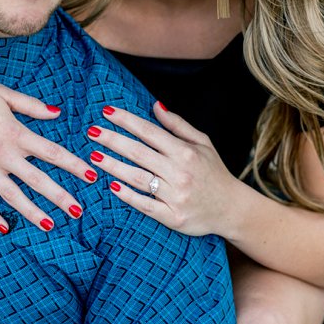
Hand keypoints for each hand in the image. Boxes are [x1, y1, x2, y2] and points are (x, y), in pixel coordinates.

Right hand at [0, 75, 98, 232]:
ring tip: (50, 226)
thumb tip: (58, 113)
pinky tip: (5, 228)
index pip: (51, 153)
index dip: (73, 165)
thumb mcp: (3, 94)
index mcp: (15, 133)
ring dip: (32, 212)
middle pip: (37, 180)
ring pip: (12, 196)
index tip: (90, 176)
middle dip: (60, 197)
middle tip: (78, 211)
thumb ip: (32, 106)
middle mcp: (1, 154)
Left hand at [88, 102, 242, 236]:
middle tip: (91, 132)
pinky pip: (145, 205)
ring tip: (94, 157)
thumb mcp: (203, 144)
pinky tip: (111, 185)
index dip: (127, 121)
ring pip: (138, 178)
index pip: (150, 132)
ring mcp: (175, 196)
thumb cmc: (214, 173)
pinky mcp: (172, 217)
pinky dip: (128, 195)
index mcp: (186, 152)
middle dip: (113, 140)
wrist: (231, 209)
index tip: (107, 112)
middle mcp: (180, 172)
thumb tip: (155, 105)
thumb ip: (177, 125)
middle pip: (139, 153)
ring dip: (114, 166)